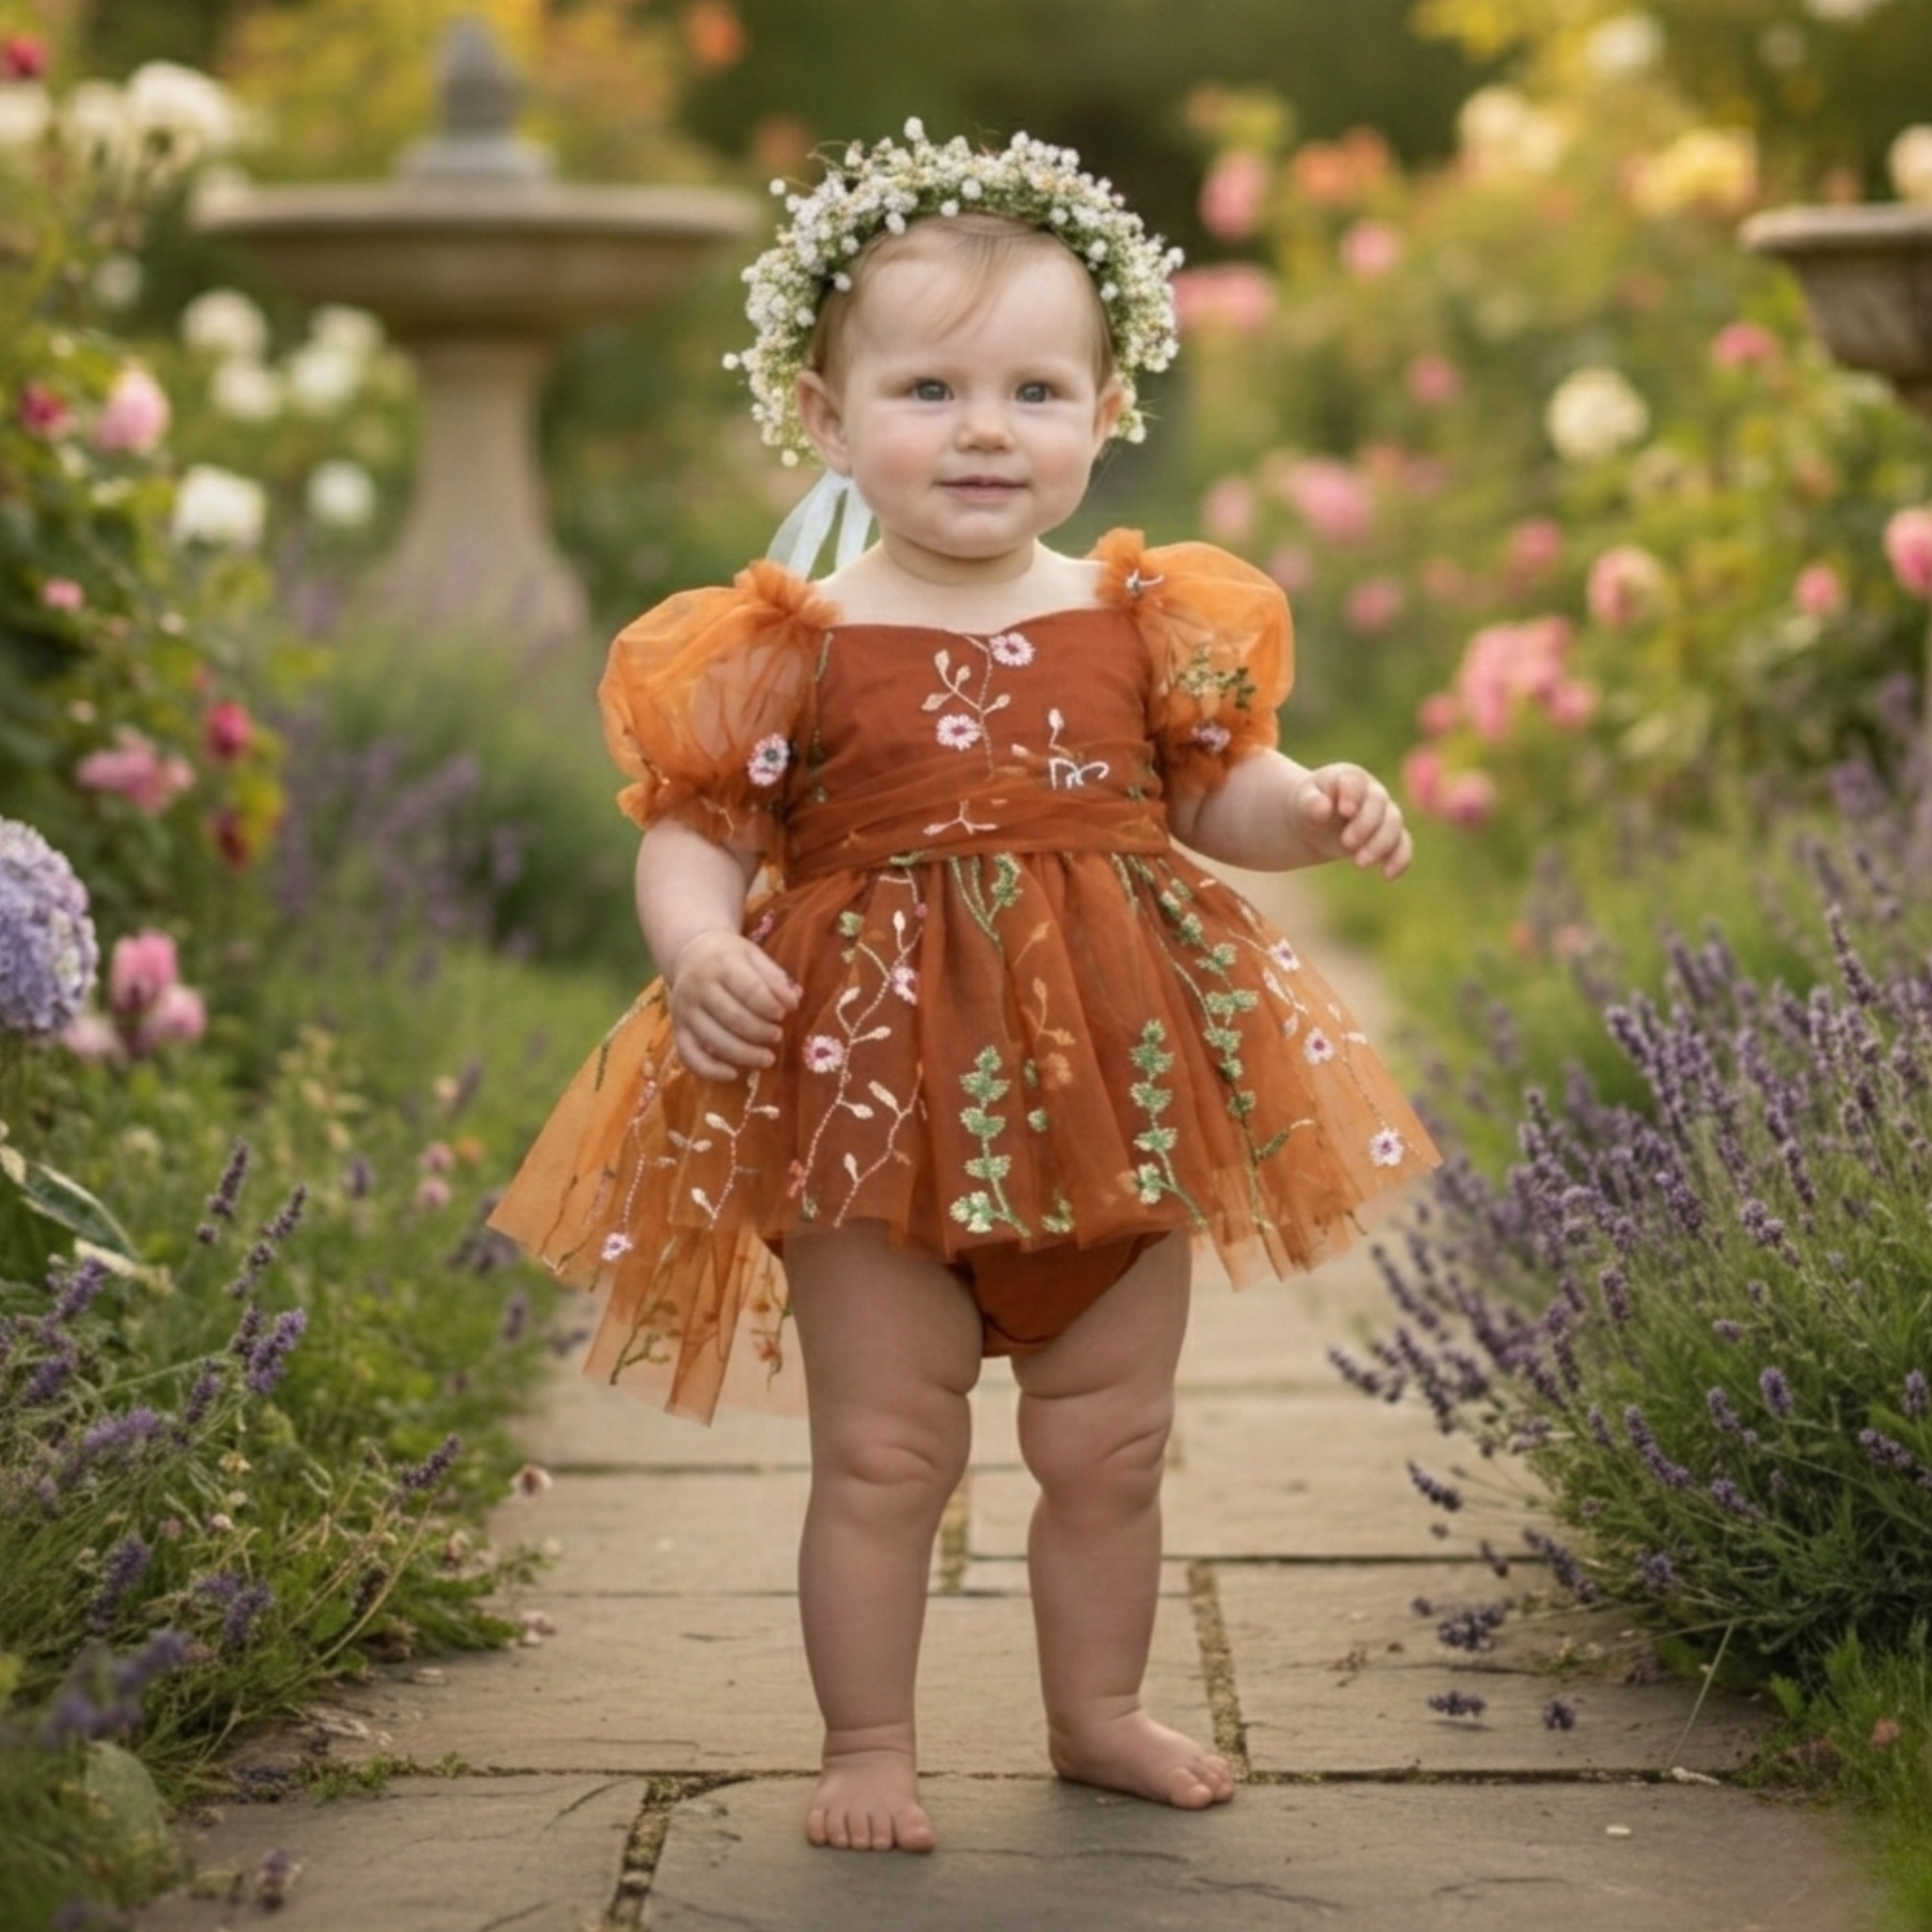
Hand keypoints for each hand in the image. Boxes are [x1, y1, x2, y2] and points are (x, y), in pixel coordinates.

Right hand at [665, 929, 800, 1079]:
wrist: (691, 953)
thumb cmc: (730, 958)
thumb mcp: (754, 956)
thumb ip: (774, 978)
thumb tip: (793, 1001)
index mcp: (720, 965)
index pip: (749, 989)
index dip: (770, 1006)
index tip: (784, 1013)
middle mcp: (698, 988)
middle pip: (733, 1018)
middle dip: (761, 1032)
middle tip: (777, 1036)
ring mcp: (684, 1011)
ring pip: (713, 1040)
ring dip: (744, 1054)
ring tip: (767, 1058)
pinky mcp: (677, 1030)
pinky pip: (689, 1057)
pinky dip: (710, 1071)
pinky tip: (733, 1074)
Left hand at [1290, 763, 1411, 879]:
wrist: (1317, 822)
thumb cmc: (1310, 805)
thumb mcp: (1303, 802)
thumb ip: (1311, 803)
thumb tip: (1322, 808)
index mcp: (1350, 778)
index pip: (1356, 783)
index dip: (1353, 796)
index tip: (1345, 811)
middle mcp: (1372, 793)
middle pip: (1379, 804)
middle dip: (1365, 825)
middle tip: (1346, 843)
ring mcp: (1384, 814)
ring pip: (1393, 825)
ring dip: (1380, 844)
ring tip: (1359, 862)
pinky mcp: (1389, 837)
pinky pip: (1403, 846)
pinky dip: (1399, 860)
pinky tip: (1388, 875)